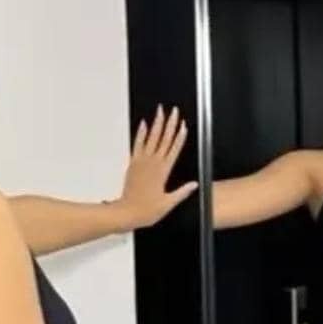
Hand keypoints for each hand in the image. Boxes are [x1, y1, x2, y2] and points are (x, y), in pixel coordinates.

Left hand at [115, 104, 198, 229]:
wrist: (128, 213)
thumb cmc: (146, 210)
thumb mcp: (168, 204)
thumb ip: (182, 192)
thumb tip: (194, 185)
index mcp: (163, 171)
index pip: (174, 149)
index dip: (180, 136)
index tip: (184, 125)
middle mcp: (153, 163)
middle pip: (164, 139)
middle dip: (170, 123)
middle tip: (173, 110)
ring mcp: (142, 162)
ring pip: (151, 138)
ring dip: (156, 123)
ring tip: (160, 111)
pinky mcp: (133, 164)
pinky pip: (137, 144)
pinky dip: (140, 134)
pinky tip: (143, 124)